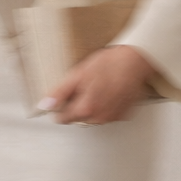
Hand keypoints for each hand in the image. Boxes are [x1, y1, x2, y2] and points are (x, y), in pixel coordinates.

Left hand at [40, 45, 154, 124]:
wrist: (134, 61)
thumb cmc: (109, 64)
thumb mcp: (77, 75)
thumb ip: (60, 93)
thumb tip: (45, 105)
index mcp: (86, 109)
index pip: (63, 119)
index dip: (61, 107)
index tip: (63, 99)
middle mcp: (101, 117)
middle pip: (78, 118)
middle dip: (77, 106)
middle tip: (82, 88)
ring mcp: (114, 117)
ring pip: (94, 117)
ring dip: (91, 107)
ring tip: (96, 88)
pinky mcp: (124, 114)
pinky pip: (108, 114)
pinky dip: (105, 106)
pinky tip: (107, 92)